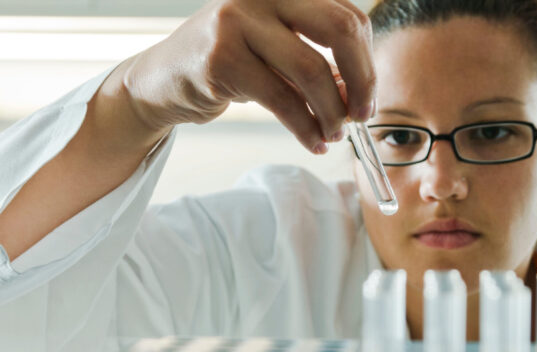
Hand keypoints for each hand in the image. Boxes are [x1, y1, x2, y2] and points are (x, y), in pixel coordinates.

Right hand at [124, 0, 376, 153]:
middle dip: (361, 81)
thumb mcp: (274, 53)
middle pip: (339, 30)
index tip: (366, 98)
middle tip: (361, 116)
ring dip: (331, 113)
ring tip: (333, 136)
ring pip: (311, 70)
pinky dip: (305, 127)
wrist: (163, 79)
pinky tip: (312, 142)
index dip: (366, 63)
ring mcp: (238, 22)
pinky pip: (281, 100)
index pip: (347, 17)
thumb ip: (315, 63)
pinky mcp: (221, 59)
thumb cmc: (227, 64)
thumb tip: (357, 93)